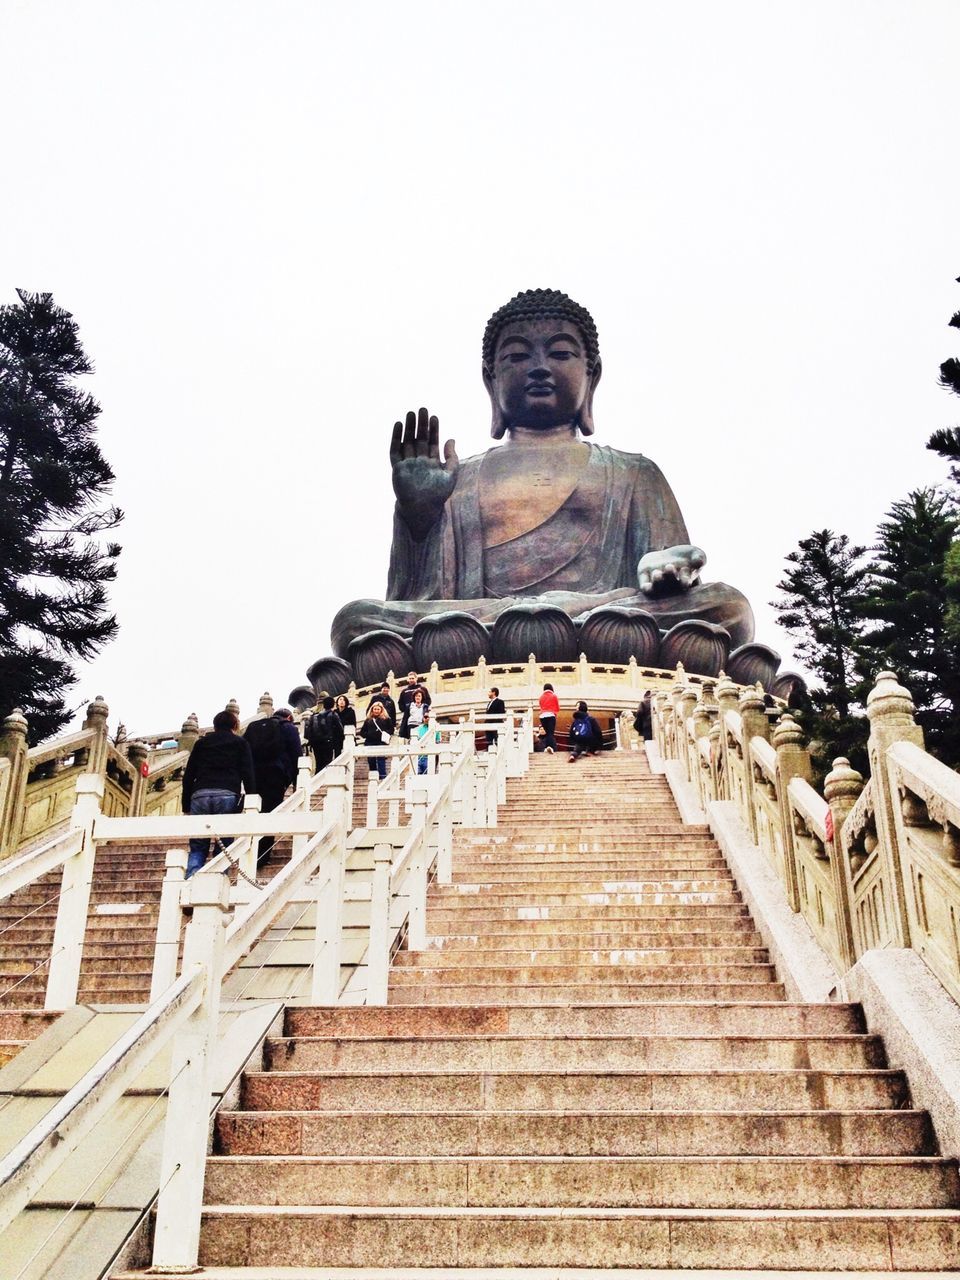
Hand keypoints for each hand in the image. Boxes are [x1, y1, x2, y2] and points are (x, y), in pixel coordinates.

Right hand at [390, 407, 458, 540]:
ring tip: (410, 413)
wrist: (422, 508)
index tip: (434, 417)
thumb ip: (452, 457)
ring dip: (409, 428)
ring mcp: (407, 464)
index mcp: (431, 463)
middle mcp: (419, 461)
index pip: (432, 442)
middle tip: (422, 409)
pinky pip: (395, 450)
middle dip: (421, 424)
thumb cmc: (437, 495)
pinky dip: (396, 438)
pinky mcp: (397, 468)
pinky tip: (398, 426)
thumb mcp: (451, 475)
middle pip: (419, 439)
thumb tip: (451, 439)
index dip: (433, 429)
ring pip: (407, 441)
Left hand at [638, 544, 705, 596]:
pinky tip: (647, 586)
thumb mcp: (695, 554)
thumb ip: (699, 558)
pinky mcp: (645, 580)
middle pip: (670, 585)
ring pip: (657, 587)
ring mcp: (658, 584)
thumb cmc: (686, 557)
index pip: (685, 584)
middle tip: (669, 567)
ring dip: (657, 582)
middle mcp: (671, 586)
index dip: (684, 582)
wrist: (667, 556)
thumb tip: (699, 562)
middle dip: (670, 577)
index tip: (685, 577)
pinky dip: (646, 589)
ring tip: (658, 574)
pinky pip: (645, 589)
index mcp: (684, 581)